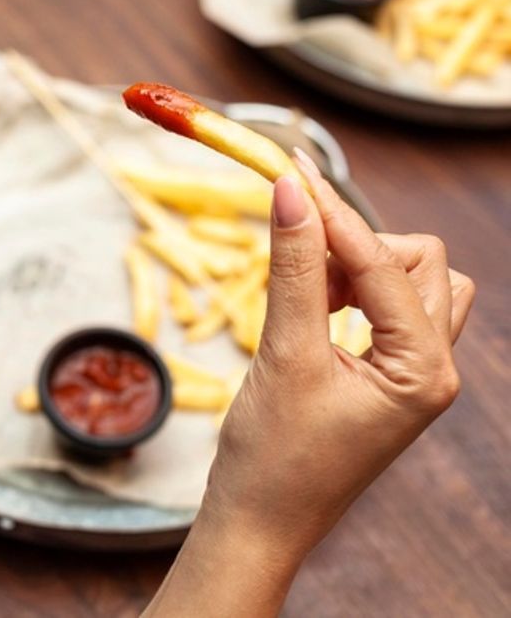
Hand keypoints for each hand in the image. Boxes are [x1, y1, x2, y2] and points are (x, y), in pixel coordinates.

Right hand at [146, 155, 473, 616]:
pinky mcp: (386, 377)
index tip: (290, 170)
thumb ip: (291, 268)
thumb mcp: (283, 354)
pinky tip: (308, 302)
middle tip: (294, 252)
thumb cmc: (273, 456)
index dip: (334, 217)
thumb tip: (292, 192)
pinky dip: (352, 291)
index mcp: (423, 370)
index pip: (384, 264)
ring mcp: (412, 374)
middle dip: (358, 246)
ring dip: (360, 267)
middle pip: (421, 264)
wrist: (258, 521)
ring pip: (413, 284)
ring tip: (302, 284)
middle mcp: (431, 368)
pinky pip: (388, 310)